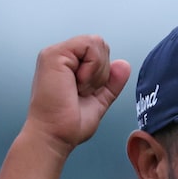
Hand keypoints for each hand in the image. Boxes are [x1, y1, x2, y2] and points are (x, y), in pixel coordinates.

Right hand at [21, 35, 131, 157]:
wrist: (55, 135)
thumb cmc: (69, 123)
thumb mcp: (99, 100)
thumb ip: (112, 83)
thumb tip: (124, 64)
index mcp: (70, 65)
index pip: (100, 53)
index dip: (104, 73)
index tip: (89, 93)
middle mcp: (61, 56)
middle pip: (100, 45)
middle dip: (102, 71)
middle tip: (84, 91)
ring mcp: (56, 53)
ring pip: (96, 43)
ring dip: (96, 71)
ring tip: (79, 88)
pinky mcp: (53, 54)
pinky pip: (89, 46)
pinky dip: (92, 68)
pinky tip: (78, 84)